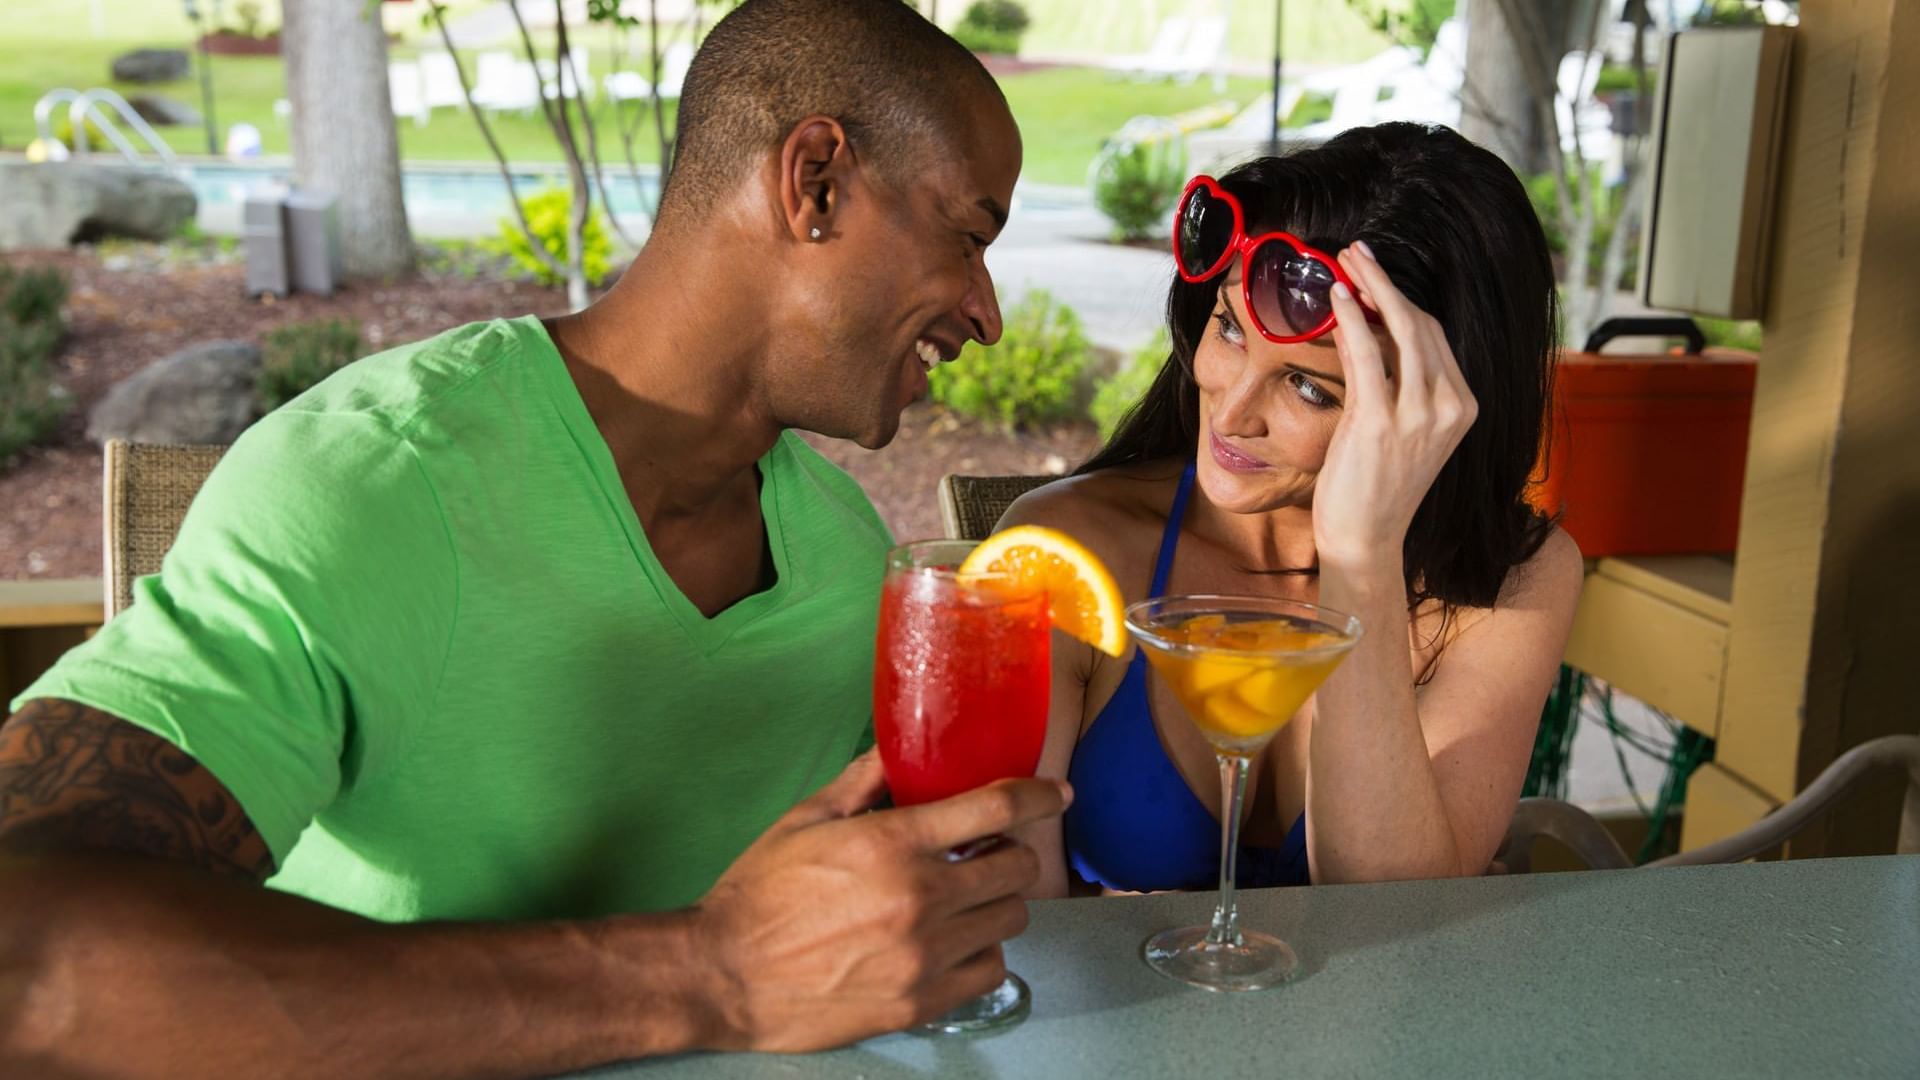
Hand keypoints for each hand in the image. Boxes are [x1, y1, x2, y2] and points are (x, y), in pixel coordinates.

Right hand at [691, 751, 1070, 1051]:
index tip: (1057, 792)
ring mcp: (924, 956)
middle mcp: (920, 899)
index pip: (995, 809)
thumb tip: (901, 749)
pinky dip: (982, 953)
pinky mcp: (920, 1002)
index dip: (1038, 795)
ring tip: (965, 900)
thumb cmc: (760, 893)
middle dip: (1010, 853)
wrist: (724, 974)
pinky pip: (990, 971)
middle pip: (1017, 868)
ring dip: (996, 904)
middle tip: (986, 854)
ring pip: (1011, 921)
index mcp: (893, 844)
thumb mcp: (808, 819)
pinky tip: (954, 942)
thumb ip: (865, 781)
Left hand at [1314, 241, 1477, 572]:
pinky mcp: (1383, 422)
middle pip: (1423, 325)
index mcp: (1463, 408)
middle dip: (1387, 282)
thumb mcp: (1400, 430)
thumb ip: (1395, 384)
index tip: (1372, 275)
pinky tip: (1337, 296)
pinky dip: (1353, 318)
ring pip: (1403, 329)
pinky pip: (1369, 354)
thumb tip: (1368, 330)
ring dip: (1371, 287)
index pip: (1435, 337)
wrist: (1366, 540)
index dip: (1401, 300)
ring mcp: (1420, 415)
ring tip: (1345, 262)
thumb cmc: (1377, 488)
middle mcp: (1451, 407)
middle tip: (1358, 253)